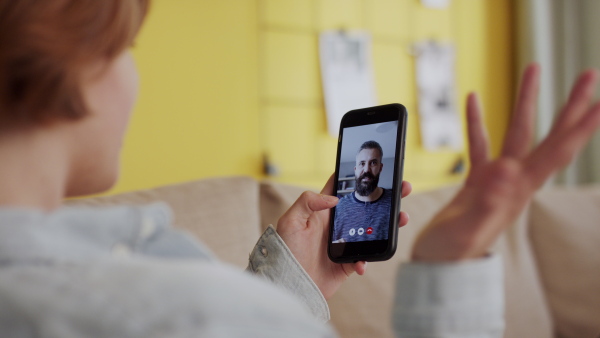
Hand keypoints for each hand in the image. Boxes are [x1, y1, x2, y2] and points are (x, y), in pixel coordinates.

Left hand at [276, 175, 411, 298]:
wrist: (289, 286)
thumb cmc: (284, 252)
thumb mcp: (289, 221)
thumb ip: (307, 202)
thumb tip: (334, 198)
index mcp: (322, 212)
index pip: (340, 188)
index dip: (355, 177)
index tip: (373, 168)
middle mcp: (335, 225)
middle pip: (364, 206)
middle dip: (384, 196)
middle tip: (402, 188)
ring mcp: (343, 244)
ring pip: (372, 230)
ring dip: (389, 224)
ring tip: (402, 217)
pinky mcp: (347, 263)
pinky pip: (365, 258)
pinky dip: (367, 260)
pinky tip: (362, 262)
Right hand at [412, 64, 599, 261]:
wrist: (439, 267)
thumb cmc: (452, 255)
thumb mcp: (468, 231)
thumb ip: (488, 203)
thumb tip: (506, 169)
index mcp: (517, 192)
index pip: (557, 153)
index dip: (580, 128)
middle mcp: (514, 182)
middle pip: (549, 137)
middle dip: (570, 106)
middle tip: (588, 75)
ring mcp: (496, 180)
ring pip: (517, 132)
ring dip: (526, 101)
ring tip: (532, 70)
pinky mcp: (477, 181)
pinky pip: (480, 143)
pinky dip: (477, 121)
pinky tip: (473, 100)